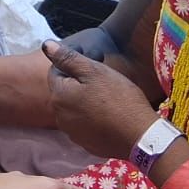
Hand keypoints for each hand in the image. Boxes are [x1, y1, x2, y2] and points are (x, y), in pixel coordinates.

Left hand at [43, 41, 158, 160]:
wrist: (140, 136)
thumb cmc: (118, 99)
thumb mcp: (94, 71)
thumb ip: (68, 58)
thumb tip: (47, 45)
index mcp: (58, 96)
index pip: (56, 71)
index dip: (74, 64)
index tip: (94, 62)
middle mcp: (59, 116)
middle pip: (65, 91)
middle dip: (78, 82)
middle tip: (103, 79)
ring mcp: (72, 133)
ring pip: (74, 108)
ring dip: (84, 100)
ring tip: (108, 97)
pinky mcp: (85, 144)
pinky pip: (84, 124)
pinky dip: (92, 117)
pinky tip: (109, 115)